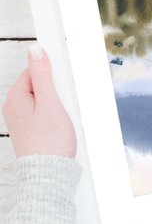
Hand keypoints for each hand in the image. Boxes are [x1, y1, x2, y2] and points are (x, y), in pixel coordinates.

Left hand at [1, 43, 75, 158]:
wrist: (50, 173)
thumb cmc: (50, 142)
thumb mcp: (50, 103)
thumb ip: (43, 75)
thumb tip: (35, 50)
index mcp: (15, 97)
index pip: (35, 70)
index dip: (54, 74)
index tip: (64, 83)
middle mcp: (15, 106)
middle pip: (41, 84)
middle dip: (58, 89)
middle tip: (64, 104)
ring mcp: (23, 118)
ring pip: (45, 98)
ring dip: (59, 103)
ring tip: (64, 117)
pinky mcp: (32, 127)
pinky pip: (46, 111)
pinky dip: (57, 114)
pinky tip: (63, 124)